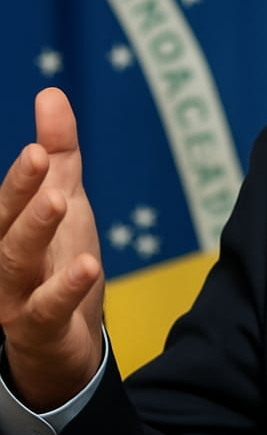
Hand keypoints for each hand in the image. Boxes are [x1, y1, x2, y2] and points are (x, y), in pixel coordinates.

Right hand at [0, 89, 104, 410]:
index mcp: (6, 228)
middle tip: (38, 157)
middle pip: (5, 223)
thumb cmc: (56, 263)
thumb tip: (51, 94)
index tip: (39, 147)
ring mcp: (15, 296)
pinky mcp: (39, 327)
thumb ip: (59, 153)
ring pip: (16, 261)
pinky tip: (89, 266)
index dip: (22, 175)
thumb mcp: (64, 200)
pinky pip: (47, 308)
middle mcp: (2, 260)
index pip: (8, 198)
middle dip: (19, 191)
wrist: (62, 341)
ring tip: (61, 200)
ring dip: (35, 229)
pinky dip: (65, 288)